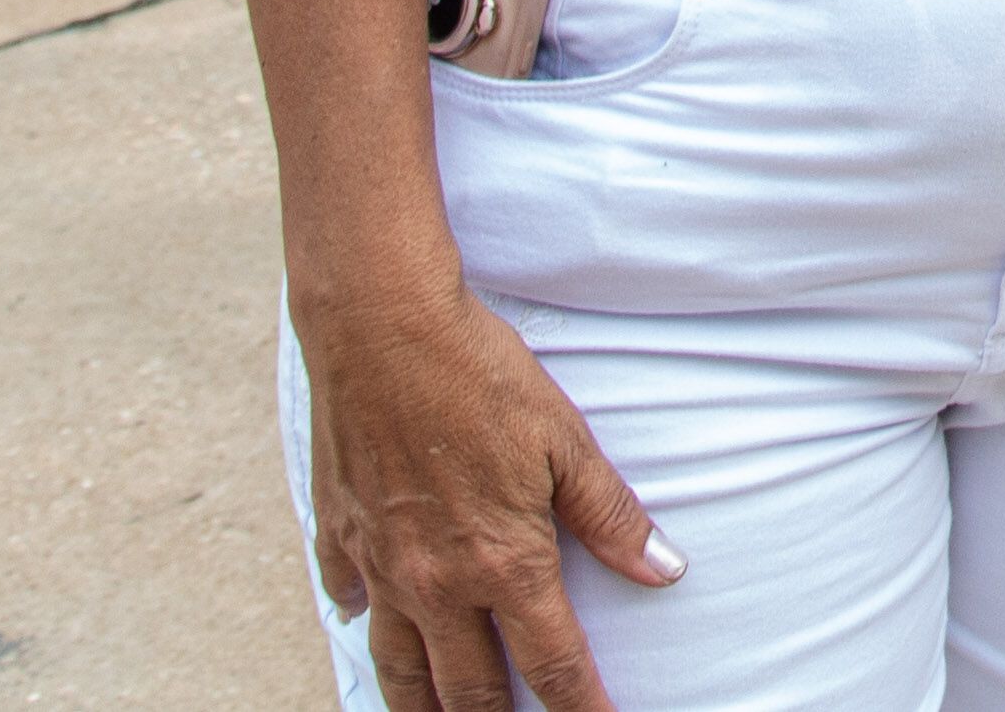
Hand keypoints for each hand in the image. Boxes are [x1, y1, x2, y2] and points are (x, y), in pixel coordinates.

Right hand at [295, 278, 677, 711]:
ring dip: (420, 703)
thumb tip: (665, 570)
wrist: (381, 330)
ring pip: (398, 667)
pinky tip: (372, 621)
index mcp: (502, 563)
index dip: (582, 708)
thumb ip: (611, 516)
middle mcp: (437, 583)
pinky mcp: (339, 536)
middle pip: (466, 690)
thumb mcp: (565, 441)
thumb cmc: (480, 375)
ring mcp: (381, 566)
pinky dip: (364, 621)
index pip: (552, 664)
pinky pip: (350, 599)